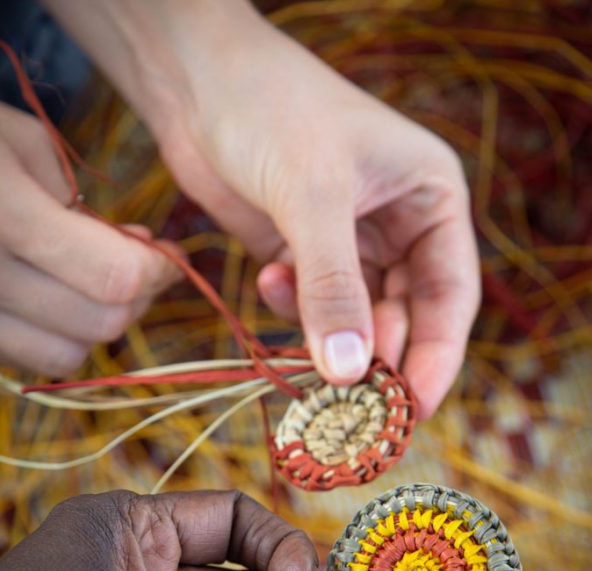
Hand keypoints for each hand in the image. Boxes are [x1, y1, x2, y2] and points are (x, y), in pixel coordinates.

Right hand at [0, 99, 180, 374]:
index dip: (156, 270)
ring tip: (91, 285)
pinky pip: (24, 358)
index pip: (114, 277)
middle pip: (99, 325)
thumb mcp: (15, 138)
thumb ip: (79, 199)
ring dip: (94, 325)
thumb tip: (136, 250)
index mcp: (1, 213)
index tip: (165, 253)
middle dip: (137, 299)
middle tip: (138, 267)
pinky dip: (50, 336)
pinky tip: (45, 297)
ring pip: (65, 357)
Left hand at [146, 3, 479, 416]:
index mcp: (431, 199)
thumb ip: (333, 288)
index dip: (436, 357)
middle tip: (353, 407)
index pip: (451, 295)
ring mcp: (351, 241)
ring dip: (331, 337)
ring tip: (307, 353)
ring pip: (357, 316)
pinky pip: (312, 303)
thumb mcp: (312, 197)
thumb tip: (350, 373)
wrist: (198, 81)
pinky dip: (293, 306)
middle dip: (378, 358)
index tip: (414, 410)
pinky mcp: (304, 252)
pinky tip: (268, 279)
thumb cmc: (272, 110)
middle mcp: (400, 224)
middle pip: (407, 315)